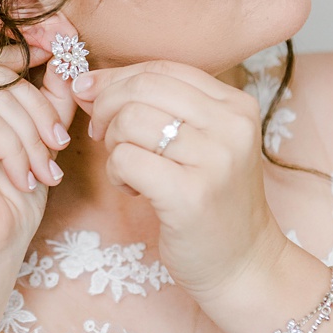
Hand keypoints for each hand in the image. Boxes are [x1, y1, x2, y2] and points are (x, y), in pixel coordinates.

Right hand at [0, 46, 75, 259]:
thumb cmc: (11, 206)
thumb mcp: (42, 140)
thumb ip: (50, 97)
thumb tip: (65, 54)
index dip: (31, 49)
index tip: (66, 48)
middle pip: (0, 75)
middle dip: (40, 110)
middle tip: (58, 148)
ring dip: (31, 137)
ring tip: (42, 173)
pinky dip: (12, 149)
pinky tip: (20, 178)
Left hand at [71, 61, 284, 303]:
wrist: (243, 263)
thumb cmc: (211, 201)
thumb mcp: (199, 144)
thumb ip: (156, 108)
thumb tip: (88, 82)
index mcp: (236, 106)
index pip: (162, 69)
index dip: (116, 78)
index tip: (90, 95)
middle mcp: (231, 126)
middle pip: (142, 88)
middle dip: (105, 107)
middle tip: (101, 135)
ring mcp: (214, 160)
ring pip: (129, 121)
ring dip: (112, 144)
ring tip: (128, 169)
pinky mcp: (189, 194)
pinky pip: (125, 160)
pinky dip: (116, 173)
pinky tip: (134, 190)